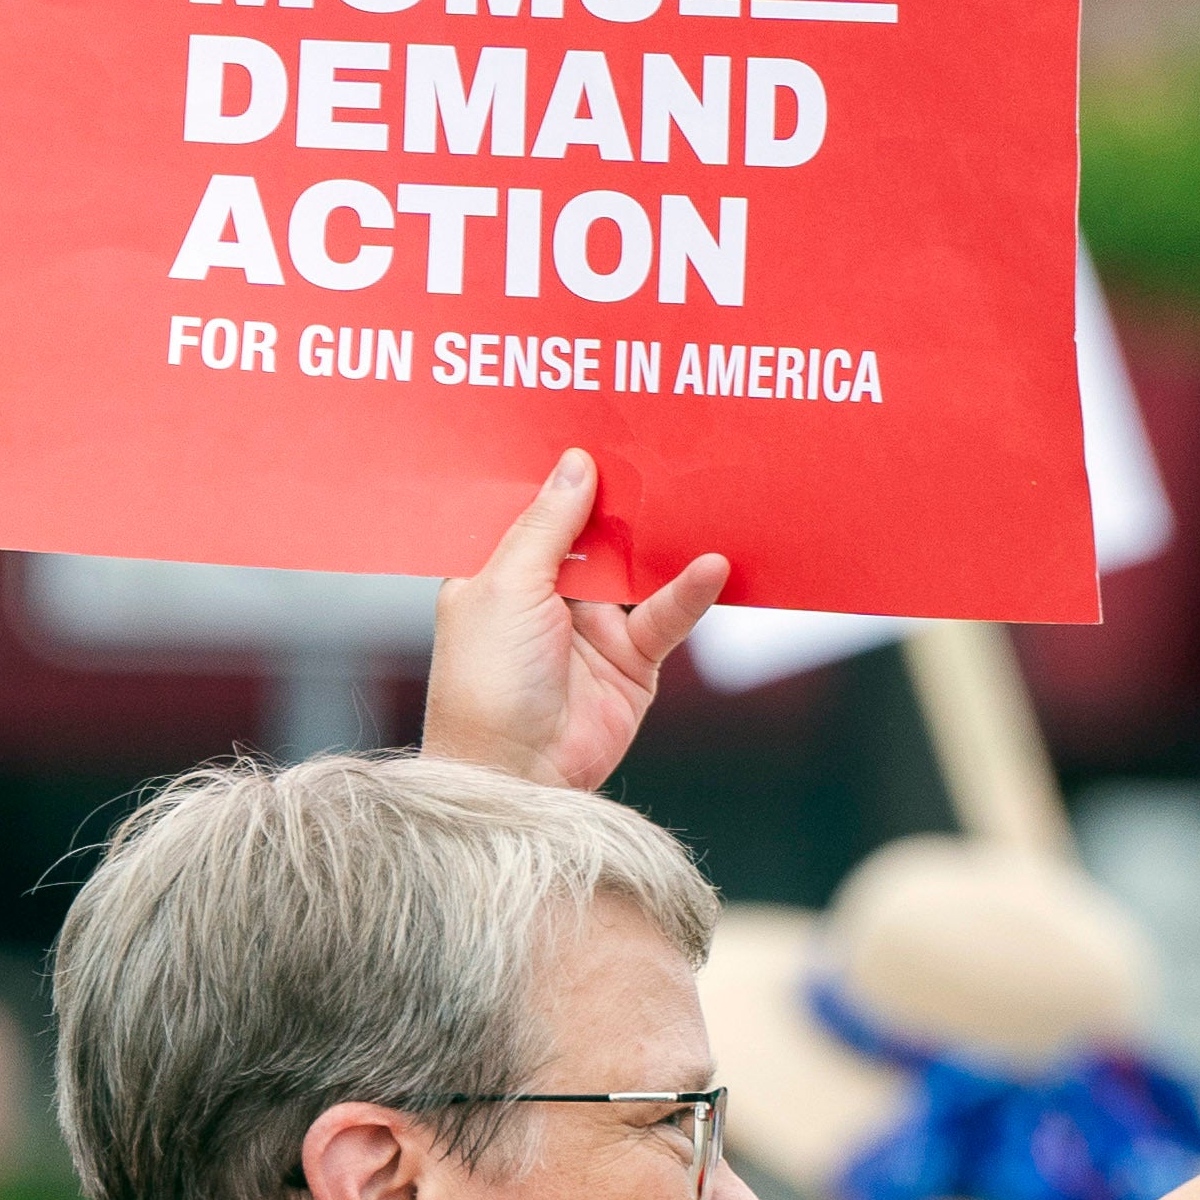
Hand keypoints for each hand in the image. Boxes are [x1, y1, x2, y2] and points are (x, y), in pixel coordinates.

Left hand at [423, 450, 729, 794]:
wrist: (514, 773)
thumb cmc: (486, 681)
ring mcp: (590, 628)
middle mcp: (545, 596)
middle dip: (621, 495)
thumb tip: (577, 464)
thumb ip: (548, 524)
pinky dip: (690, 591)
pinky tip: (712, 564)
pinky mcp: (632, 661)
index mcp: (497, 573)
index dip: (561, 475)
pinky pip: (666, 615)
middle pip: (593, 532)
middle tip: (657, 444)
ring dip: (660, 537)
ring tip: (694, 489)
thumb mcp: (508, 584)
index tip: (594, 426)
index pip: (535, 511)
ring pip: (635, 568)